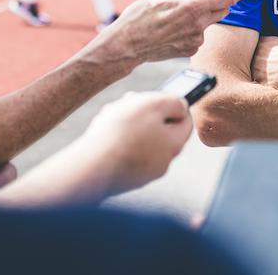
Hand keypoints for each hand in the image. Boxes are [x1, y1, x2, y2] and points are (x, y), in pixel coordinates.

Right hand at [77, 91, 191, 195]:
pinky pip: (125, 154)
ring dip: (129, 126)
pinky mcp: (123, 179)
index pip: (185, 122)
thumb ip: (173, 102)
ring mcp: (141, 174)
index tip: (159, 97)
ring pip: (141, 141)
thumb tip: (181, 106)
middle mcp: (162, 163)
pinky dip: (117, 142)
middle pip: (160, 131)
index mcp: (174, 145)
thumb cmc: (123, 132)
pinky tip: (102, 135)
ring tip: (112, 116)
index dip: (174, 106)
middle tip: (130, 102)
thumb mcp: (153, 104)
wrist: (91, 166)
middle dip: (146, 114)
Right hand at [108, 0, 249, 63]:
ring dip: (202, 16)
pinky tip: (174, 29)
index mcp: (193, 5)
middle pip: (222, 9)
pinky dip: (192, 29)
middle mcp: (198, 24)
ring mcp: (196, 39)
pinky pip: (199, 35)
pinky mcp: (191, 50)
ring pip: (209, 22)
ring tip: (176, 16)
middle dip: (218, 1)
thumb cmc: (141, 16)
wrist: (127, 45)